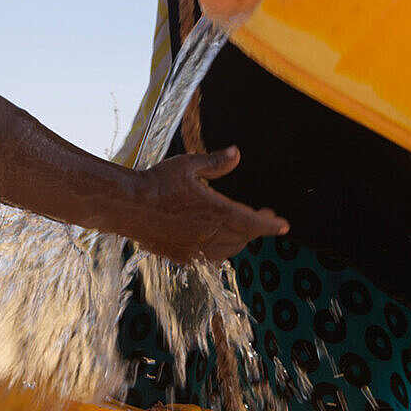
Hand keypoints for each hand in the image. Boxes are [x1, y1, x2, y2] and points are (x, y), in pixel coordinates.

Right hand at [124, 147, 288, 262]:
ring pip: (228, 250)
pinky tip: (217, 242)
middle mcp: (209, 234)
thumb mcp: (188, 166)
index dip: (271, 225)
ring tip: (243, 228)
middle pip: (244, 237)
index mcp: (216, 212)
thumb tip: (237, 153)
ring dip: (240, 240)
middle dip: (257, 228)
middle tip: (264, 217)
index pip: (253, 222)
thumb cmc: (156, 182)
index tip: (284, 226)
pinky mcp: (180, 255)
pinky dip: (221, 250)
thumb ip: (216, 163)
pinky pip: (209, 257)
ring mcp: (195, 248)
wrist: (126, 206)